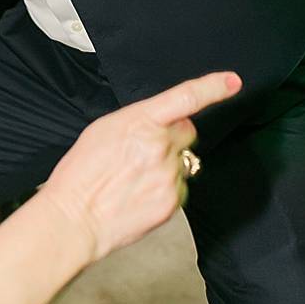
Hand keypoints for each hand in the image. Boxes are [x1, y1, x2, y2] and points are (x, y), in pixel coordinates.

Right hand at [37, 69, 241, 262]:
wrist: (72, 221)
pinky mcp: (171, 202)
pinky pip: (180, 186)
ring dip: (167, 165)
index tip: (232, 82)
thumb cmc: (80, 175)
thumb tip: (163, 120)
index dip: (213, 87)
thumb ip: (140, 120)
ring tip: (134, 178)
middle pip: (187, 131)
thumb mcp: (104, 130)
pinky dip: (165, 189)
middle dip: (172, 137)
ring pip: (183, 160)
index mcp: (141, 122)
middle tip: (144, 152)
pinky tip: (140, 194)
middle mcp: (160, 146)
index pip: (186, 98)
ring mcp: (168, 175)